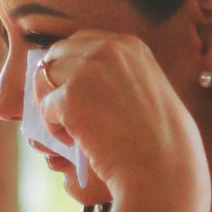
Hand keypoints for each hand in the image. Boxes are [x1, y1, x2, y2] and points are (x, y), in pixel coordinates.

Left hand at [34, 33, 210, 211]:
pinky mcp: (70, 97)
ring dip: (51, 103)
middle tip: (64, 111)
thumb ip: (124, 77)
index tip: (76, 90)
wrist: (163, 169)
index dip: (73, 65)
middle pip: (59, 54)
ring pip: (47, 79)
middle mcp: (107, 49)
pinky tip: (73, 142)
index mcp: (129, 46)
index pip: (83, 42)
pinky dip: (53, 127)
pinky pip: (46, 107)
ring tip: (71, 130)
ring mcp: (87, 71)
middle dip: (55, 80)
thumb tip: (90, 80)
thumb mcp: (152, 91)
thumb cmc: (164, 143)